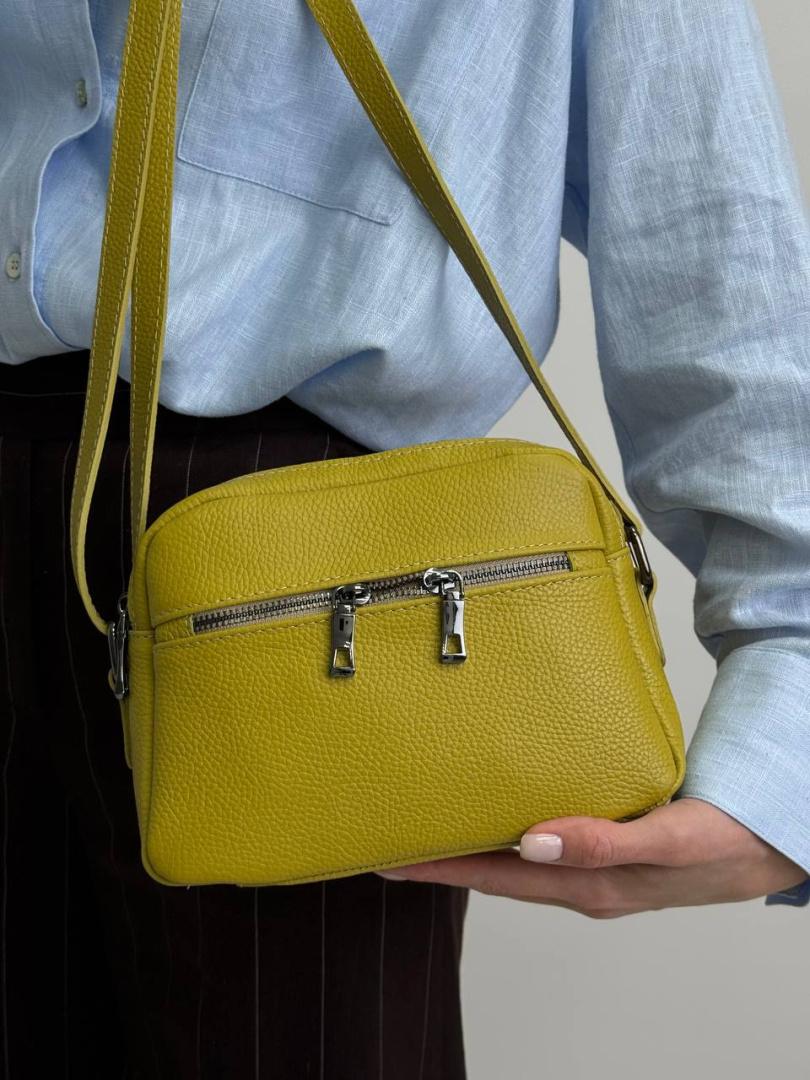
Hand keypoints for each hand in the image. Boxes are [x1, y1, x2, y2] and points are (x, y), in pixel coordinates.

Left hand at [377, 797, 806, 916]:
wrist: (763, 843)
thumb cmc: (721, 845)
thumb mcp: (668, 842)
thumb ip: (603, 844)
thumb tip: (532, 842)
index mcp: (587, 885)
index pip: (493, 876)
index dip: (438, 867)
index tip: (388, 855)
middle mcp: (577, 878)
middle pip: (491, 869)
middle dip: (438, 855)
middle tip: (388, 831)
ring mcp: (587, 864)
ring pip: (513, 854)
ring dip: (469, 838)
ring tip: (427, 814)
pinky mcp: (601, 841)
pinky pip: (542, 837)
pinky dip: (506, 823)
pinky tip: (496, 802)